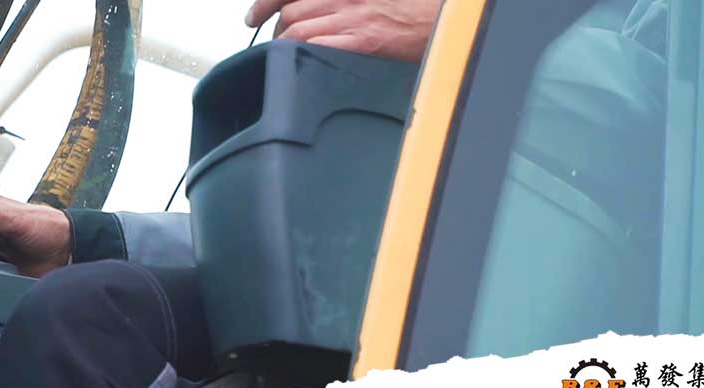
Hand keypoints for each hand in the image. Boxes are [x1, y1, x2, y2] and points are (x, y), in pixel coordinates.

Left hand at [245, 0, 440, 62]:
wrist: (450, 18)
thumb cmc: (414, 9)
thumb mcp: (373, 1)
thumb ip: (342, 4)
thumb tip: (321, 14)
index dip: (265, 2)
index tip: (252, 15)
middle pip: (289, 12)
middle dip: (274, 32)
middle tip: (274, 46)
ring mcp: (352, 17)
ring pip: (296, 31)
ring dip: (284, 48)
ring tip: (286, 60)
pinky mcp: (363, 41)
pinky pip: (316, 47)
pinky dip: (300, 57)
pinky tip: (300, 66)